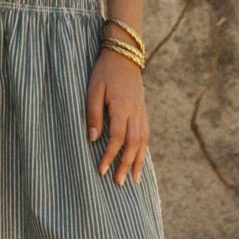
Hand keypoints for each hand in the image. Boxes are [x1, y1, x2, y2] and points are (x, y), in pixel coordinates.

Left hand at [86, 47, 148, 186]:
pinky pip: (146, 135)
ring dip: (138, 162)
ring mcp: (142, 112)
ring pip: (143, 142)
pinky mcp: (143, 111)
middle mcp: (135, 113)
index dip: (110, 156)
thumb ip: (93, 114)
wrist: (124, 55)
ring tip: (135, 180)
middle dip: (126, 166)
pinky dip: (143, 151)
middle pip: (133, 145)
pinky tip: (139, 161)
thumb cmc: (104, 72)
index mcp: (123, 108)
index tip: (101, 171)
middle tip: (119, 184)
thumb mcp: (93, 90)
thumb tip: (93, 139)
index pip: (117, 138)